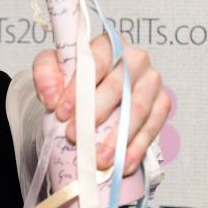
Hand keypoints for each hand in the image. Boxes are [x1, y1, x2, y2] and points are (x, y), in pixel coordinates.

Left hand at [32, 37, 168, 175]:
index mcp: (109, 44)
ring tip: (99, 158)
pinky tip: (122, 164)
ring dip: (118, 137)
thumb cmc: (74, 75)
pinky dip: (136, 148)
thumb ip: (46, 75)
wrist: (92, 88)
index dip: (78, 88)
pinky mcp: (161, 103)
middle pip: (118, 86)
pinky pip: (153, 127)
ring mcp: (152, 81)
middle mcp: (135, 58)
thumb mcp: (52, 67)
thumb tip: (53, 98)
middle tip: (74, 136)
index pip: (94, 62)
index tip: (61, 112)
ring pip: (138, 110)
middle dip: (94, 114)